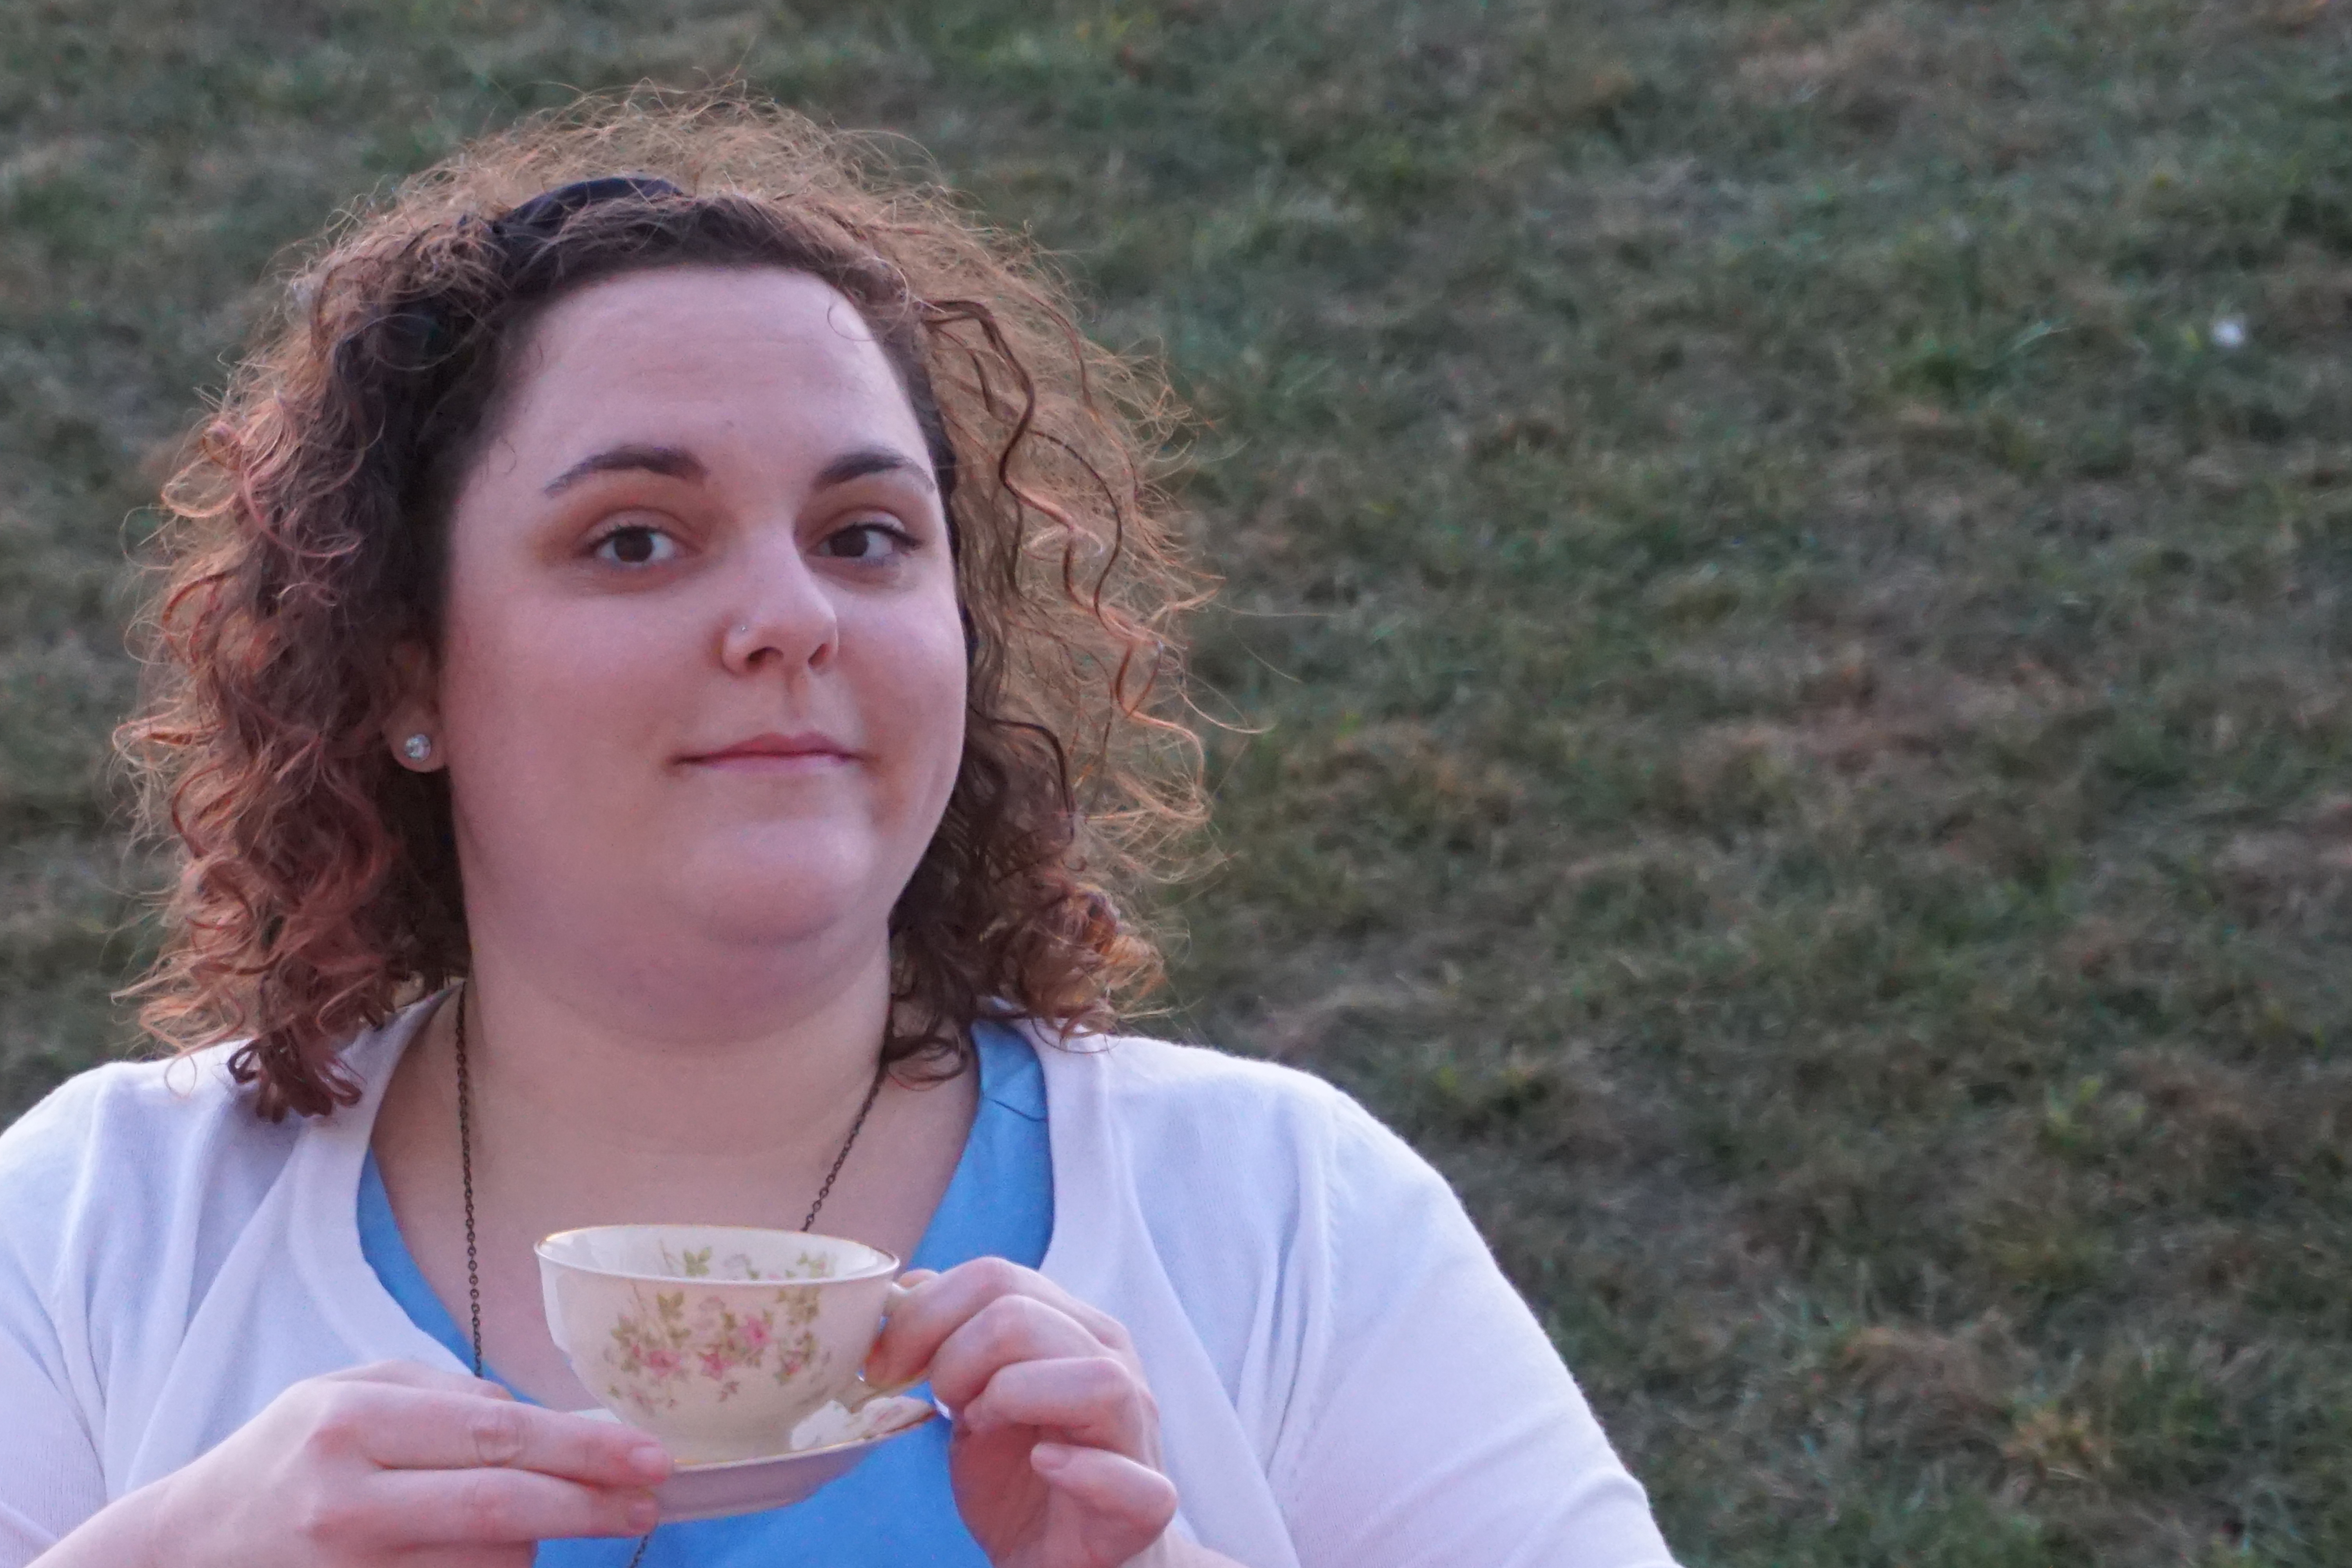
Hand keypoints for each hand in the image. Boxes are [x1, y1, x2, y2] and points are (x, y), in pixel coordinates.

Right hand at [39, 1361, 667, 1567]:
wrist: (187, 1547)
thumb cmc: (285, 1457)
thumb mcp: (349, 1392)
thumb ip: (448, 1394)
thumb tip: (549, 1418)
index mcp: (350, 1423)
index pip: (496, 1435)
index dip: (583, 1448)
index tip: (649, 1456)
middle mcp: (348, 1500)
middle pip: (503, 1507)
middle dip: (591, 1505)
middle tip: (650, 1501)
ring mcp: (352, 1567)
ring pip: (491, 1562)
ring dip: (538, 1544)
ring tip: (545, 1521)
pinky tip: (502, 1553)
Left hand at [867, 1260, 1177, 1567]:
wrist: (1062, 1559)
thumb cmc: (1019, 1476)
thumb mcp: (972, 1400)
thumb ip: (950, 1340)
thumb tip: (909, 1285)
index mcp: (1073, 1329)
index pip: (997, 1277)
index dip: (923, 1315)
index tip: (884, 1363)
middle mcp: (1114, 1366)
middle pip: (1025, 1318)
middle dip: (954, 1358)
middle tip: (937, 1402)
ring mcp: (1136, 1435)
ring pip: (1097, 1380)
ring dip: (1014, 1398)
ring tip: (982, 1426)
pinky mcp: (1145, 1507)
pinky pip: (1136, 1483)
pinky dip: (1085, 1472)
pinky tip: (1044, 1465)